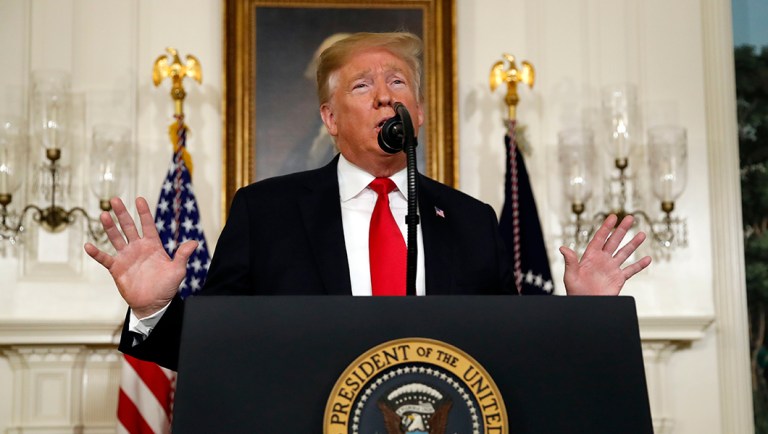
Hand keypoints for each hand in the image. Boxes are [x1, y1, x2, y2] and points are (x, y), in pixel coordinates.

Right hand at [84, 197, 197, 316]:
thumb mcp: (177, 270)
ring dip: (109, 227)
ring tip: (104, 214)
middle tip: (115, 200)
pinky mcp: (116, 268)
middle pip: (128, 227)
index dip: (144, 213)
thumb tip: (194, 242)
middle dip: (122, 214)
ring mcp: (126, 257)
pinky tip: (88, 245)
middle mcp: (138, 248)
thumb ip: (183, 255)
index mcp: (153, 245)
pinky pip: (105, 258)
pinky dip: (96, 253)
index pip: (147, 225)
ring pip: (116, 238)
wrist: (153, 304)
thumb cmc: (167, 287)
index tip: (139, 199)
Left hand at [560, 214, 651, 295]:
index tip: (613, 217)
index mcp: (590, 257)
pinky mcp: (618, 279)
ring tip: (642, 234)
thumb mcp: (570, 275)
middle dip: (622, 230)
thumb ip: (570, 261)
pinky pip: (631, 270)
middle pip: (614, 241)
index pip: (600, 238)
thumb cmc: (575, 291)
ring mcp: (611, 268)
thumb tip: (563, 248)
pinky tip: (647, 259)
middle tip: (630, 218)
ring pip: (624, 253)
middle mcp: (602, 260)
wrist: (585, 305)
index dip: (606, 227)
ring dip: (633, 244)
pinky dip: (639, 265)